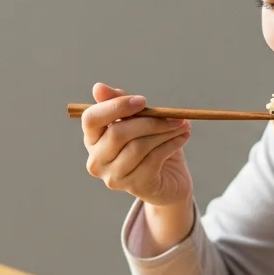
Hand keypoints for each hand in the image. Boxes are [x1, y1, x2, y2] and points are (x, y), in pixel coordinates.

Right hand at [81, 83, 193, 207]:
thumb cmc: (150, 146)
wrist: (168, 181)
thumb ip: (120, 104)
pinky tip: (183, 137)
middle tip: (175, 115)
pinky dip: (171, 144)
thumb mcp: (137, 121)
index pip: (91, 119)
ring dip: (165, 132)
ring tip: (183, 124)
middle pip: (118, 133)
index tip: (143, 101)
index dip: (115, 107)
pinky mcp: (135, 187)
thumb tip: (98, 87)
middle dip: (149, 121)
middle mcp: (97, 161)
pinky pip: (153, 159)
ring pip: (138, 146)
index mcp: (92, 140)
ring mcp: (114, 177)